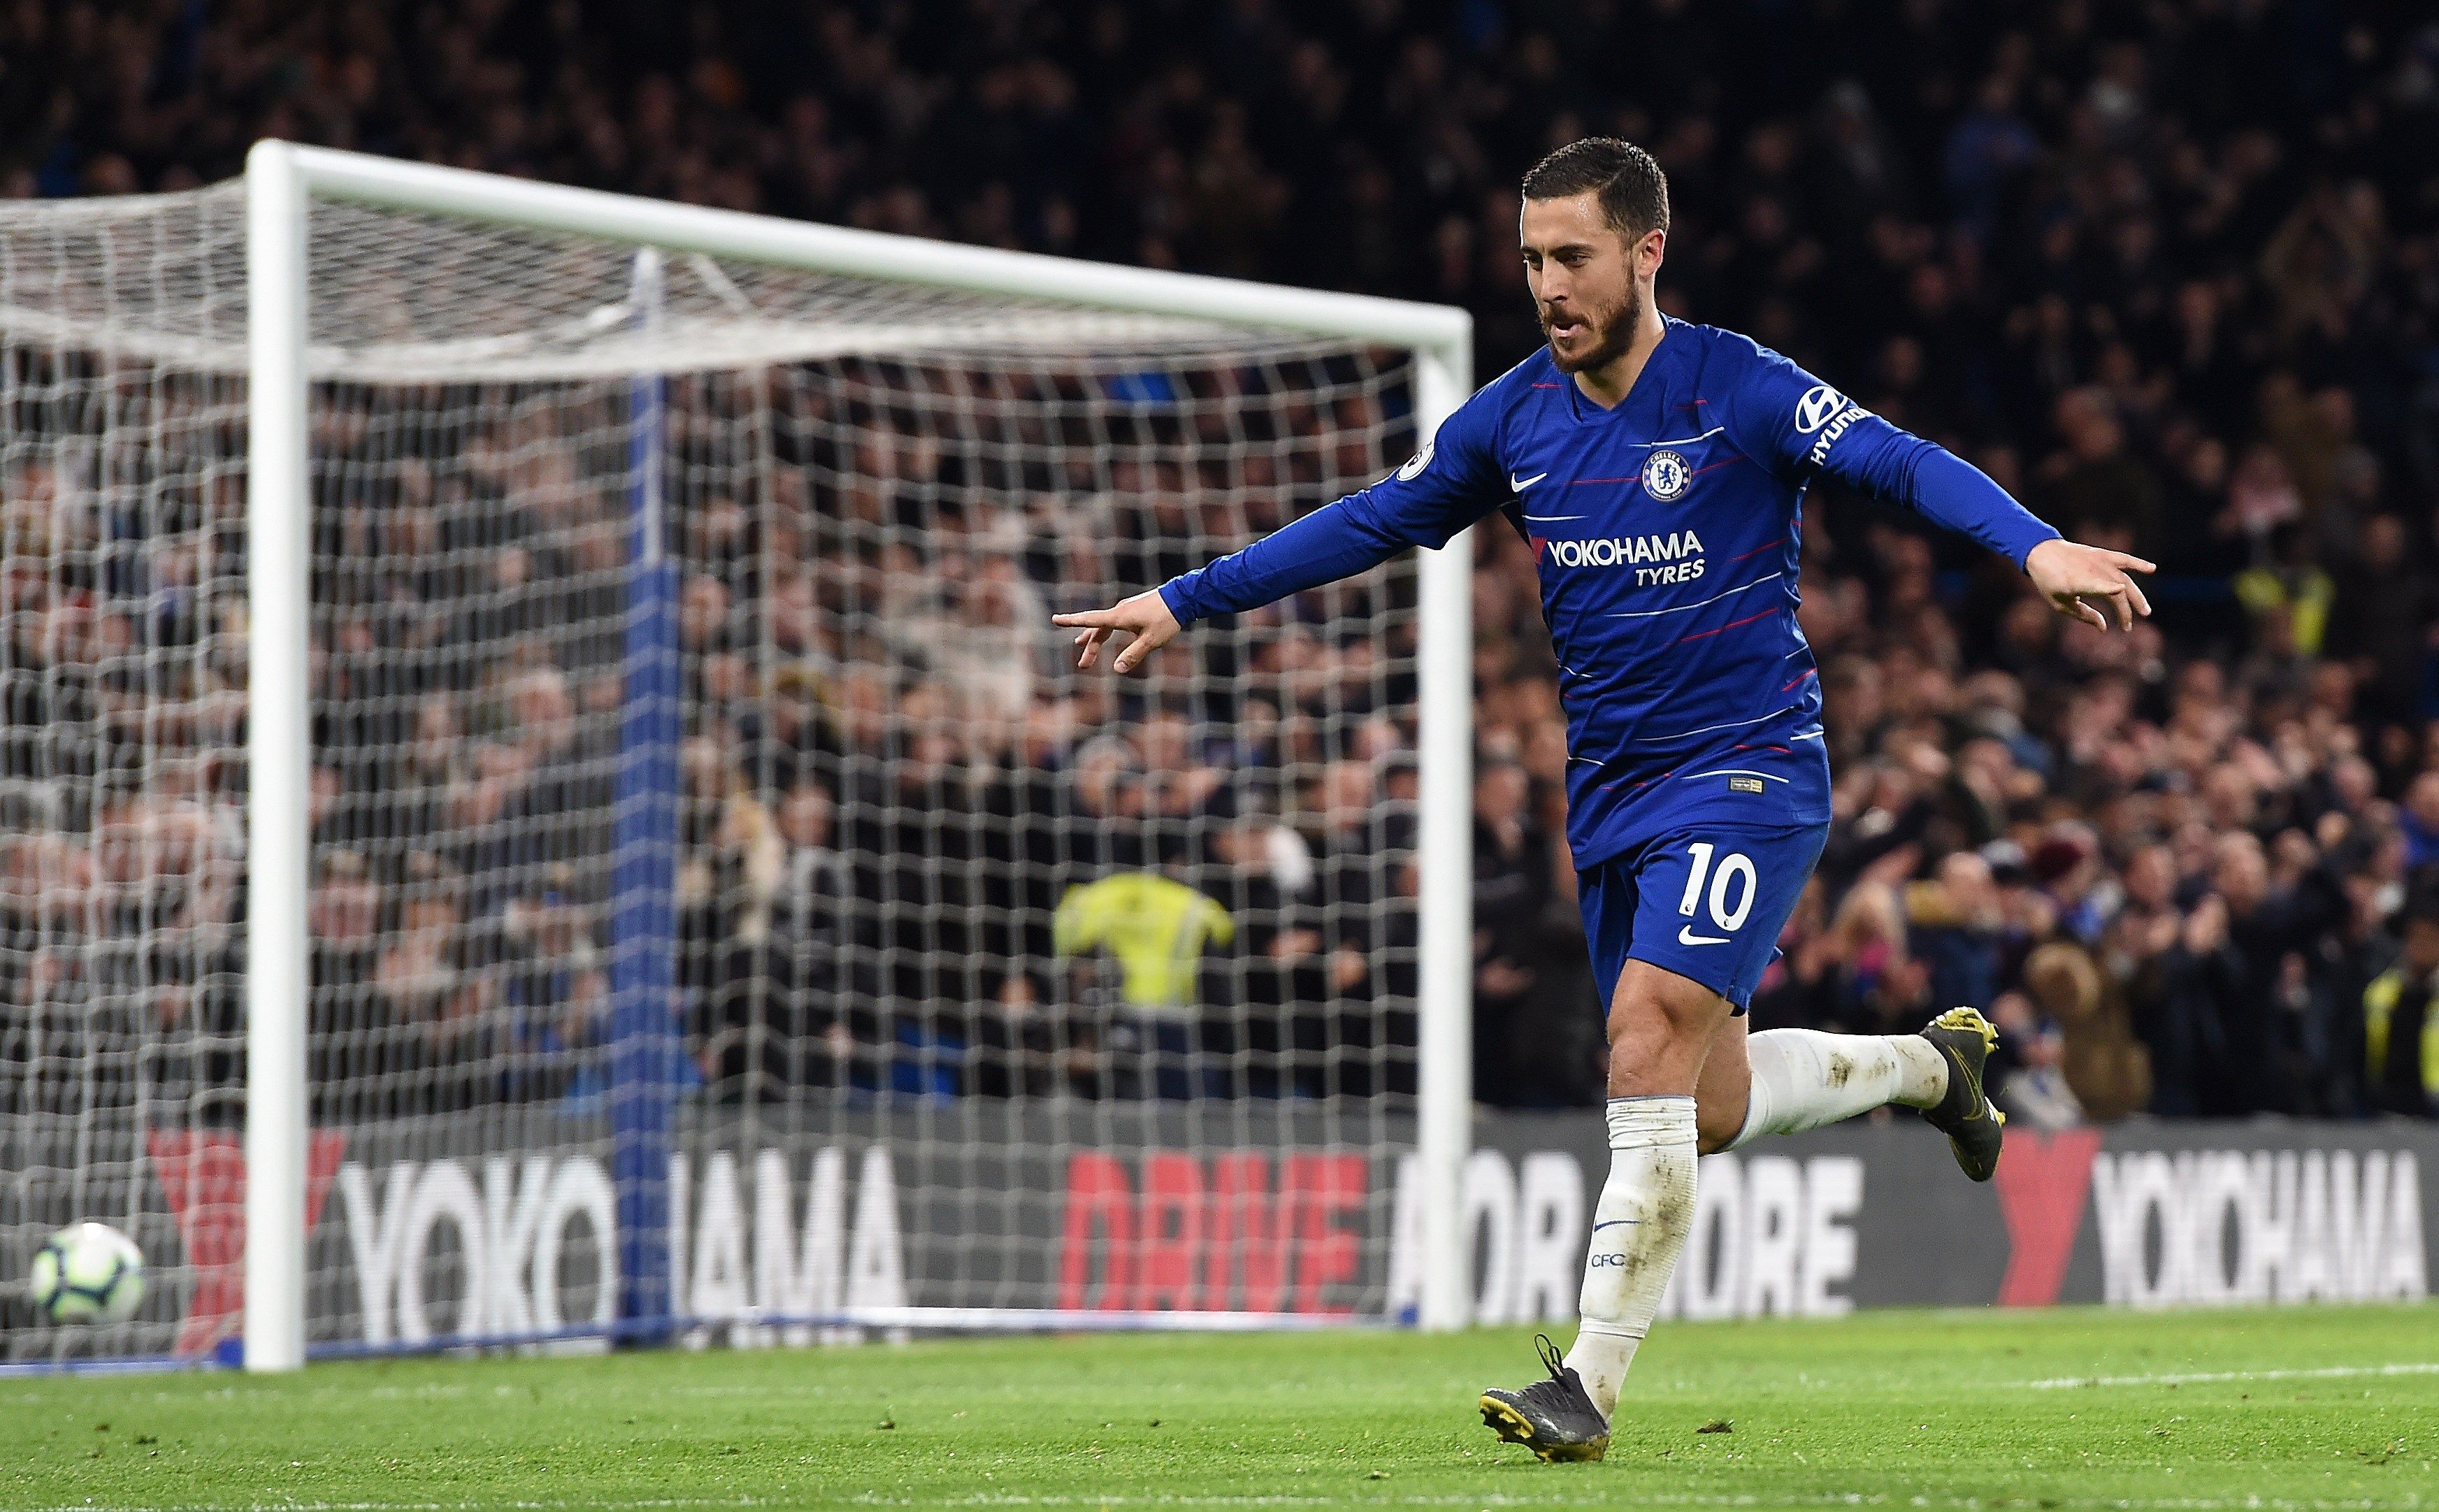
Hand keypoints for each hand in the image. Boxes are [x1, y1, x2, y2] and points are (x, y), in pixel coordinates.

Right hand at [1053, 588, 1180, 673]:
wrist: (1183, 598)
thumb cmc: (1166, 619)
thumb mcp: (1151, 641)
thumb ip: (1133, 655)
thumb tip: (1117, 668)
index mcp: (1119, 617)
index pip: (1089, 620)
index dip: (1071, 621)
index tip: (1054, 619)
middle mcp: (1119, 611)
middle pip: (1097, 630)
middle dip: (1089, 647)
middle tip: (1083, 666)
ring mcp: (1126, 610)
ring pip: (1105, 626)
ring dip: (1095, 639)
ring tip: (1083, 647)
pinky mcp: (1134, 610)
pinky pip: (1114, 622)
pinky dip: (1106, 631)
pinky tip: (1107, 635)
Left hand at [2025, 538, 2154, 631]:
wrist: (2041, 552)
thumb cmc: (2049, 582)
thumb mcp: (2060, 603)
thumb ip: (2084, 615)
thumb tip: (2105, 629)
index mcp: (2074, 582)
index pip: (2093, 584)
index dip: (2106, 587)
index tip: (2119, 591)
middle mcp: (2089, 570)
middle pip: (2115, 590)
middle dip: (2124, 610)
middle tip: (2128, 627)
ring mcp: (2097, 561)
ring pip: (2124, 579)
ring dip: (2136, 596)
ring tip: (2145, 611)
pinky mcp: (2102, 554)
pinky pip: (2123, 559)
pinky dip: (2138, 563)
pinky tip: (2152, 569)